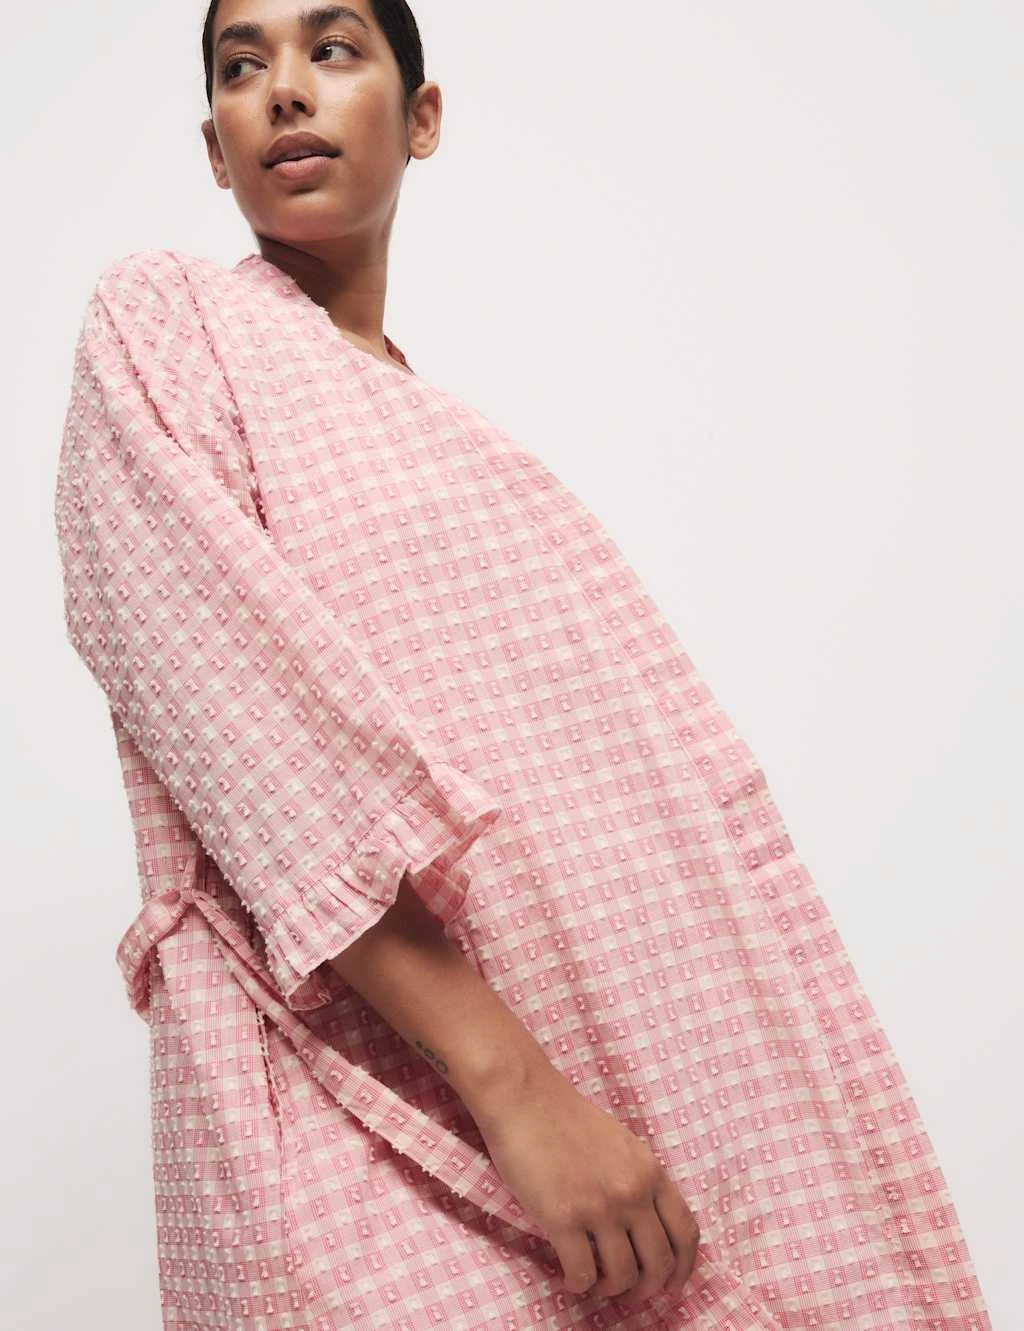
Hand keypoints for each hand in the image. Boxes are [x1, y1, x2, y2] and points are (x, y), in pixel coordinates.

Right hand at [474, 1067, 699, 1303]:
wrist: (525, 1098)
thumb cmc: (567, 1118)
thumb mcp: (621, 1144)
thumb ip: (638, 1180)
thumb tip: (646, 1227)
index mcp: (650, 1171)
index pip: (686, 1233)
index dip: (682, 1269)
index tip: (670, 1284)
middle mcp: (632, 1191)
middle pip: (659, 1263)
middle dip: (647, 1289)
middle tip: (630, 1293)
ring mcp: (600, 1206)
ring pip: (623, 1276)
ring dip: (609, 1288)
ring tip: (594, 1282)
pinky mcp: (563, 1218)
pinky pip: (583, 1274)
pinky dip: (578, 1284)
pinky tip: (568, 1276)